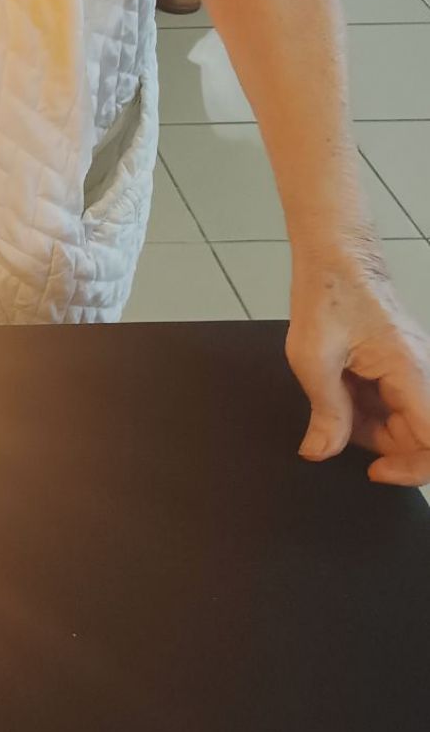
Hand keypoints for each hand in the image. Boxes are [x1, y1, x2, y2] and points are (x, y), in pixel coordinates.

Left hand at [288, 245, 429, 484]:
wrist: (335, 259)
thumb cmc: (328, 296)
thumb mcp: (313, 358)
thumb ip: (325, 412)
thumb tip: (320, 452)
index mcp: (413, 375)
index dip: (414, 469)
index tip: (377, 472)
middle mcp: (422, 376)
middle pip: (416, 437)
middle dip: (375, 443)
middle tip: (332, 425)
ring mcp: (412, 373)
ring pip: (400, 423)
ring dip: (364, 424)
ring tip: (331, 392)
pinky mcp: (399, 369)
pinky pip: (389, 404)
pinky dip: (361, 406)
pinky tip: (338, 385)